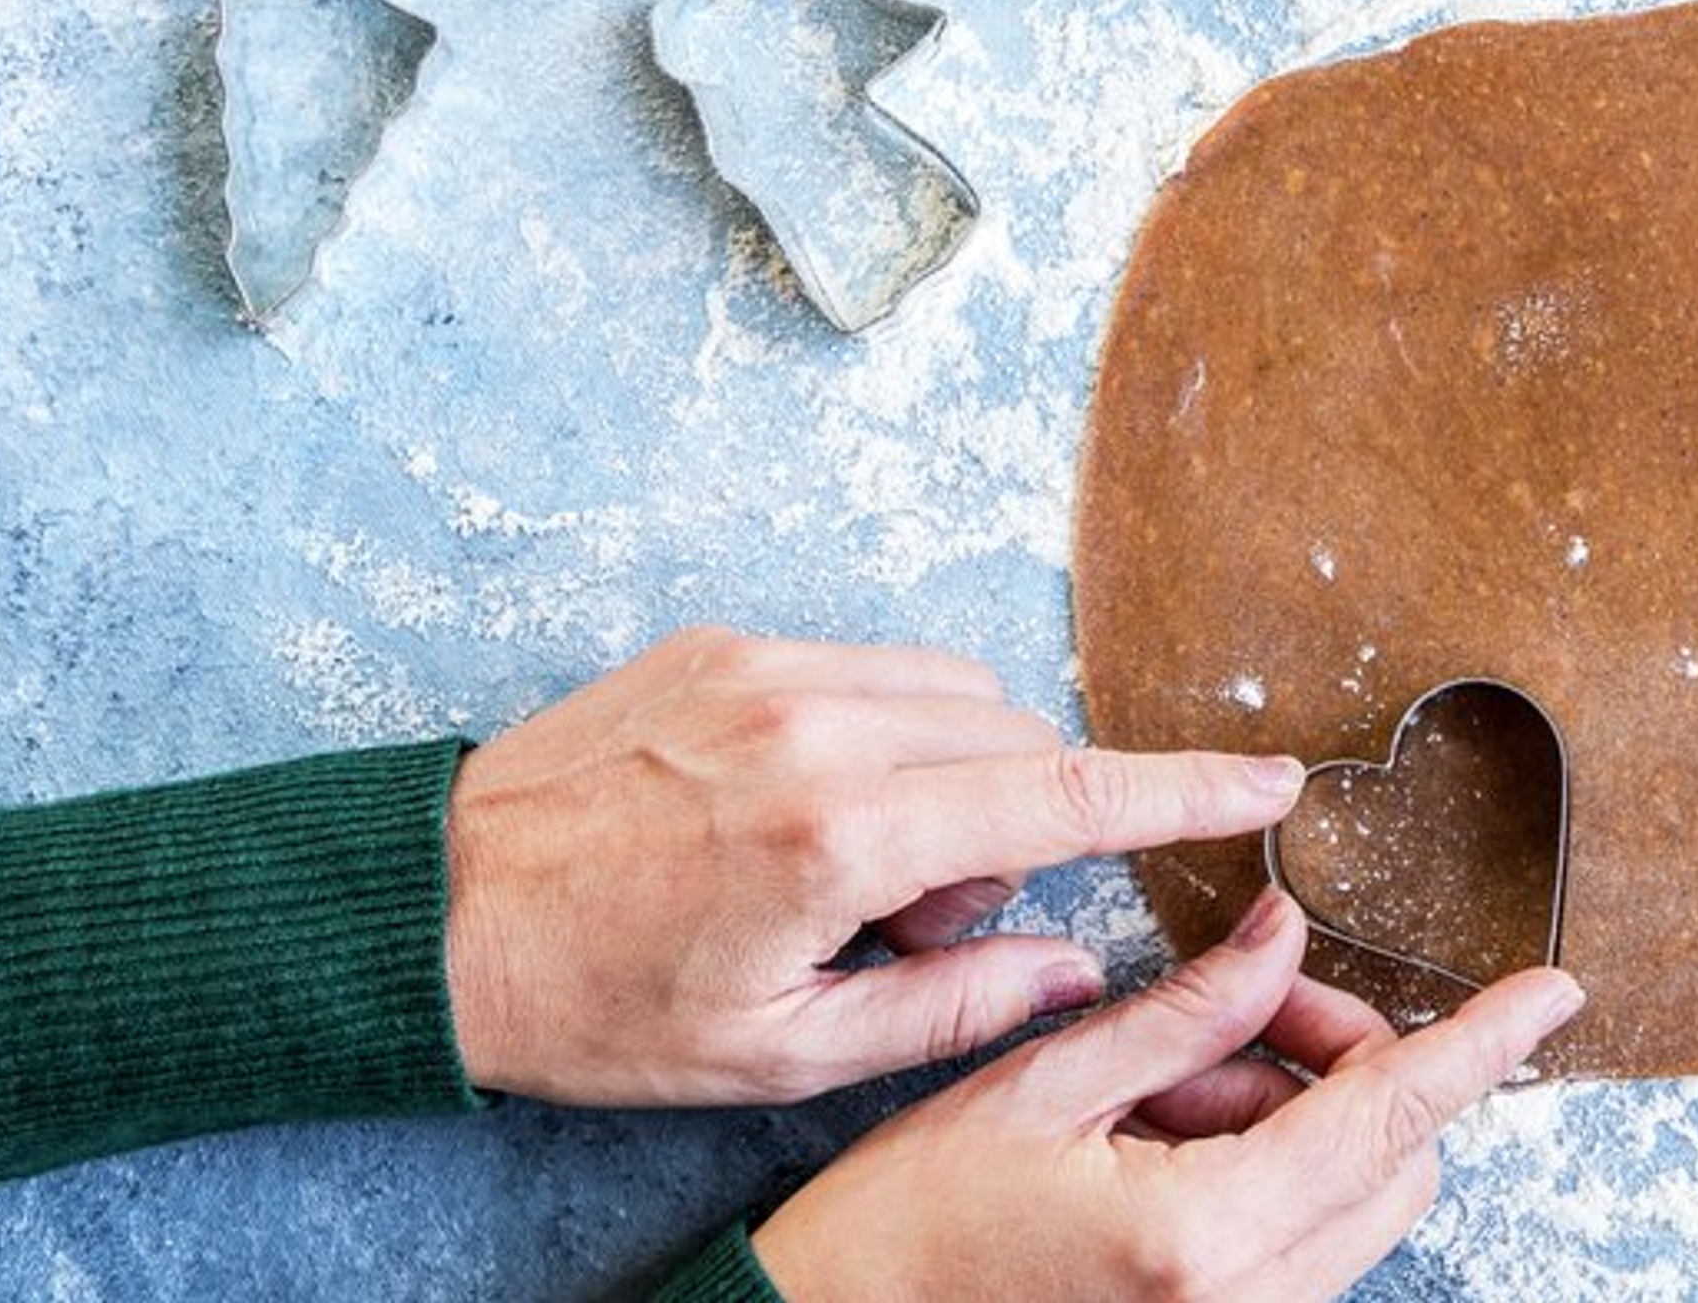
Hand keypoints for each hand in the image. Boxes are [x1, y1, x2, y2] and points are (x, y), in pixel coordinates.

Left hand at [441, 625, 1305, 1105]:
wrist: (426, 912)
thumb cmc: (592, 1006)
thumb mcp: (778, 1055)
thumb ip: (949, 1008)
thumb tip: (1067, 966)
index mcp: (836, 835)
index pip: (1062, 797)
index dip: (1185, 790)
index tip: (1271, 782)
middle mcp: (813, 724)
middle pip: (1015, 741)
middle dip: (1017, 824)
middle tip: (925, 919)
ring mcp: (765, 666)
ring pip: (952, 694)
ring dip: (955, 775)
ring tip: (855, 873)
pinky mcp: (724, 641)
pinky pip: (870, 667)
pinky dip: (883, 733)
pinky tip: (802, 814)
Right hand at [751, 892, 1582, 1302]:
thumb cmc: (902, 1232)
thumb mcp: (1041, 1087)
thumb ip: (1186, 1013)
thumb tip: (1281, 934)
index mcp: (1204, 1236)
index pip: (1393, 1115)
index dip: (1482, 1044)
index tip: (1551, 992)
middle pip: (1397, 1161)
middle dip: (1352, 1062)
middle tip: (1246, 1008)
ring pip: (1354, 1200)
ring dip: (1298, 1116)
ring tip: (1161, 1086)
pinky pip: (1299, 1240)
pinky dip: (1264, 1167)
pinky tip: (1158, 1136)